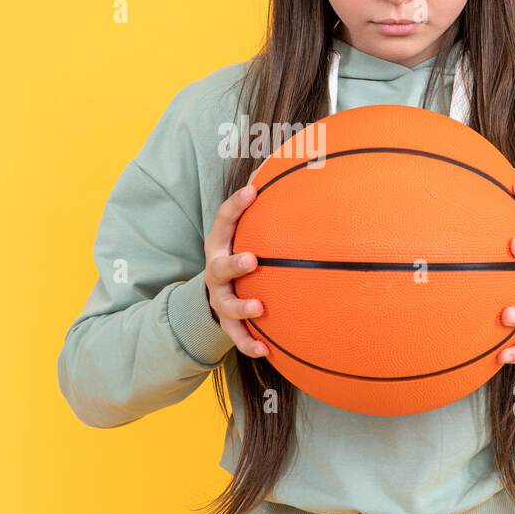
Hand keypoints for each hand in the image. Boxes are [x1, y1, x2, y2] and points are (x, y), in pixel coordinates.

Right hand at [203, 180, 269, 357]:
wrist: (218, 295)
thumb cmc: (241, 253)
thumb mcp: (246, 230)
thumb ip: (264, 205)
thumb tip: (297, 162)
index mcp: (221, 244)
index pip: (224, 221)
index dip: (235, 205)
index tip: (253, 191)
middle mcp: (216, 271)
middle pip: (219, 266)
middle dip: (234, 263)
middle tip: (251, 259)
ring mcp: (220, 299)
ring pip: (226, 304)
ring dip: (241, 306)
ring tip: (258, 307)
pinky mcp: (228, 325)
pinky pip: (237, 337)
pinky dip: (249, 344)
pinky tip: (267, 351)